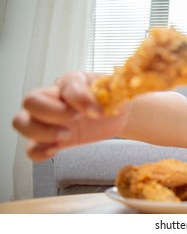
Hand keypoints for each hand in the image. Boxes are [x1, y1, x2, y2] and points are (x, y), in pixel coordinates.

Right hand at [12, 72, 127, 160]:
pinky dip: (39, 151)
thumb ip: (112, 94)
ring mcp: (49, 119)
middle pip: (31, 100)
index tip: (98, 112)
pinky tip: (57, 149)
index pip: (67, 86)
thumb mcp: (118, 92)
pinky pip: (31, 147)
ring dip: (41, 132)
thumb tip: (100, 107)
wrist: (116, 114)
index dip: (81, 100)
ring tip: (67, 135)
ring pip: (21, 122)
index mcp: (72, 82)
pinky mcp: (51, 139)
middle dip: (53, 113)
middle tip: (76, 119)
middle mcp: (55, 98)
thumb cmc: (114, 98)